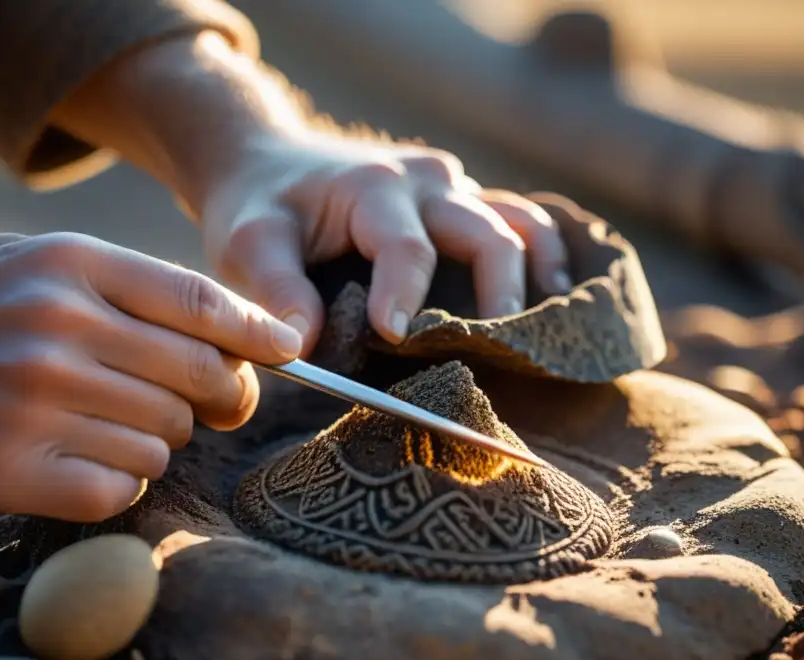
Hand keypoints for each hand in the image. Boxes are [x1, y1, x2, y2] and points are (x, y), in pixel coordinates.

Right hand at [0, 234, 300, 521]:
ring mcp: (35, 402)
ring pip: (164, 440)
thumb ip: (127, 289)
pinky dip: (115, 481)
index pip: (201, 302)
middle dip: (219, 397)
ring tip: (100, 424)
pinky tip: (76, 462)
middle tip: (203, 404)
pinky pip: (120, 488)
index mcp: (71, 265)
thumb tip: (235, 339)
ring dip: (153, 441)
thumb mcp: (32, 261)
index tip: (289, 353)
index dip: (259, 334)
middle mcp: (60, 327)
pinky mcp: (10, 471)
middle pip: (200, 378)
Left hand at [201, 135, 571, 352]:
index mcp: (372, 189)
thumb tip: (304, 346)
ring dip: (536, 274)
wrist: (269, 163)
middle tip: (492, 353)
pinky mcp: (462, 202)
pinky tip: (552, 295)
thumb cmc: (261, 209)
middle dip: (495, 296)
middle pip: (485, 235)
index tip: (391, 336)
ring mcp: (452, 189)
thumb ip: (275, 290)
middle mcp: (424, 182)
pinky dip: (543, 254)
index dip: (403, 295)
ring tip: (544, 329)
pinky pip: (521, 220)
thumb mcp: (251, 243)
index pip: (405, 247)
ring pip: (518, 222)